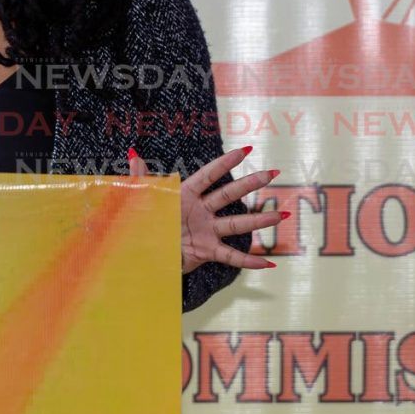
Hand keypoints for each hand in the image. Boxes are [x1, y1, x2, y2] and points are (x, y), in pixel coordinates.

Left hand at [128, 145, 281, 273]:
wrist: (143, 251)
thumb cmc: (143, 222)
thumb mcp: (139, 200)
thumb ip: (139, 179)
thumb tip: (134, 154)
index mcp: (184, 195)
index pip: (208, 176)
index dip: (225, 163)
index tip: (245, 150)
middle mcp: (200, 211)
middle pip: (228, 195)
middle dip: (249, 185)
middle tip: (272, 174)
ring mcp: (206, 231)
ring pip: (236, 224)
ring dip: (259, 220)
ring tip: (280, 215)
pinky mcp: (206, 251)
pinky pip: (230, 256)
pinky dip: (248, 261)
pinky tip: (268, 264)